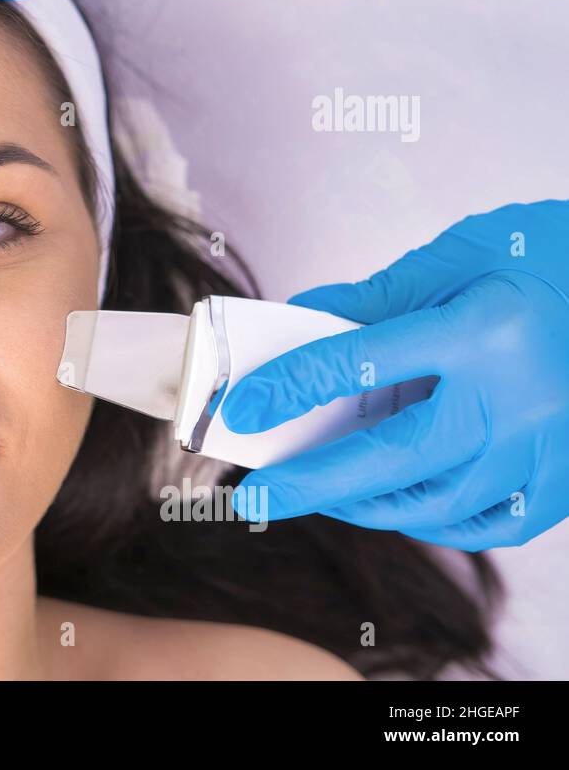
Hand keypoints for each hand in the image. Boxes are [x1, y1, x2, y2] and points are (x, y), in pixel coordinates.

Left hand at [220, 199, 568, 550]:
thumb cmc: (545, 255)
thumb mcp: (455, 257)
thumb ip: (373, 300)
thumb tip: (296, 326)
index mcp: (482, 332)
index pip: (361, 365)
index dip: (291, 388)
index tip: (242, 410)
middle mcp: (519, 400)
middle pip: (395, 459)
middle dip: (314, 484)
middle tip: (257, 498)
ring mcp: (550, 448)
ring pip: (439, 505)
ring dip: (368, 505)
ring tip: (321, 492)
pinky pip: (493, 524)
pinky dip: (438, 521)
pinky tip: (400, 504)